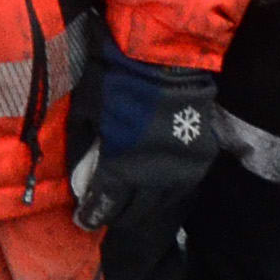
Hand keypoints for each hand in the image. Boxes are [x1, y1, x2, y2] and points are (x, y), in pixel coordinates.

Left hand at [74, 46, 222, 233]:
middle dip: (116, 216)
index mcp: (122, 167)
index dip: (92, 216)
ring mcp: (182, 171)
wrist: (164, 58)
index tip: (83, 221)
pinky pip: (182, 189)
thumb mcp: (87, 112)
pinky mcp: (201, 160)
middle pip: (134, 213)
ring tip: (129, 209)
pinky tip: (155, 193)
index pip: (105, 205)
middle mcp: (154, 178)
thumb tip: (79, 175)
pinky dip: (165, 195)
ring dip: (142, 209)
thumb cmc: (117, 80)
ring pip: (161, 206)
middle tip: (104, 214)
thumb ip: (83, 148)